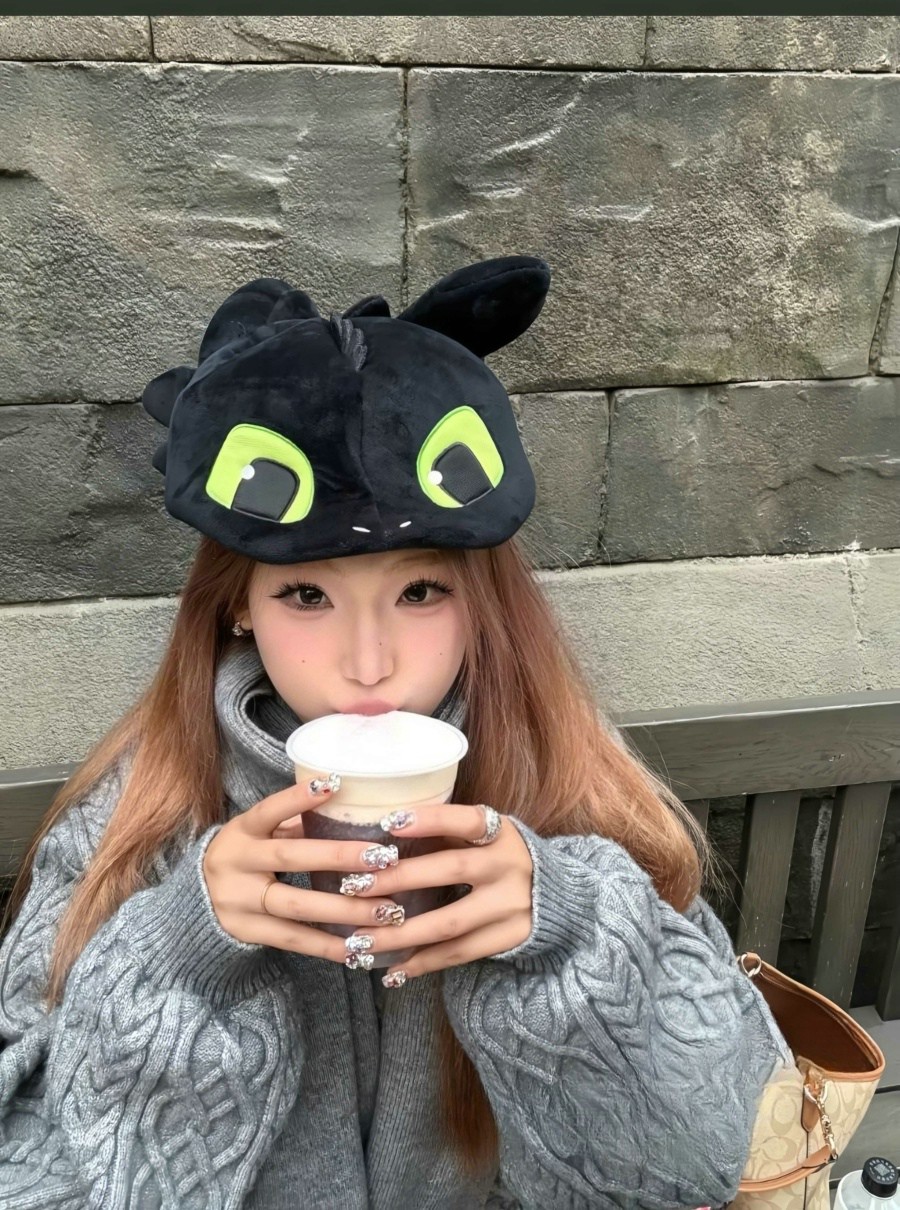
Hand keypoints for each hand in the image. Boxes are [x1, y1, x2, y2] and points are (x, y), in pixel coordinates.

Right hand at [202, 774, 409, 957]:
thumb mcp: (258, 833)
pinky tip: (361, 948)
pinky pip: (293, 940)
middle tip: (384, 858)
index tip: (334, 784)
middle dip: (339, 857)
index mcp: (242, 831)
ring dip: (345, 910)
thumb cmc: (246, 855)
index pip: (269, 810)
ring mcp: (239, 901)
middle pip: (290, 858)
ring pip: (296, 906)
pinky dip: (328, 945)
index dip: (298, 798)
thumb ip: (294, 823)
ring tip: (386, 911)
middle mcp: (237, 863)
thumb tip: (349, 808)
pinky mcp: (247, 932)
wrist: (195, 900)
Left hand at [345, 803, 533, 981]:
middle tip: (353, 887)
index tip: (389, 822)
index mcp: (500, 832)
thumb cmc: (501, 857)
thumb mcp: (486, 836)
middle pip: (450, 870)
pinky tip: (393, 970)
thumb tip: (381, 832)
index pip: (465, 820)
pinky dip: (424, 962)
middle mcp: (510, 865)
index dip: (430, 819)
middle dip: (398, 879)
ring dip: (401, 935)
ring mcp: (512, 905)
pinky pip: (460, 953)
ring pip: (450, 923)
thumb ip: (449, 833)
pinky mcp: (510, 938)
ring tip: (360, 942)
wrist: (561, 897)